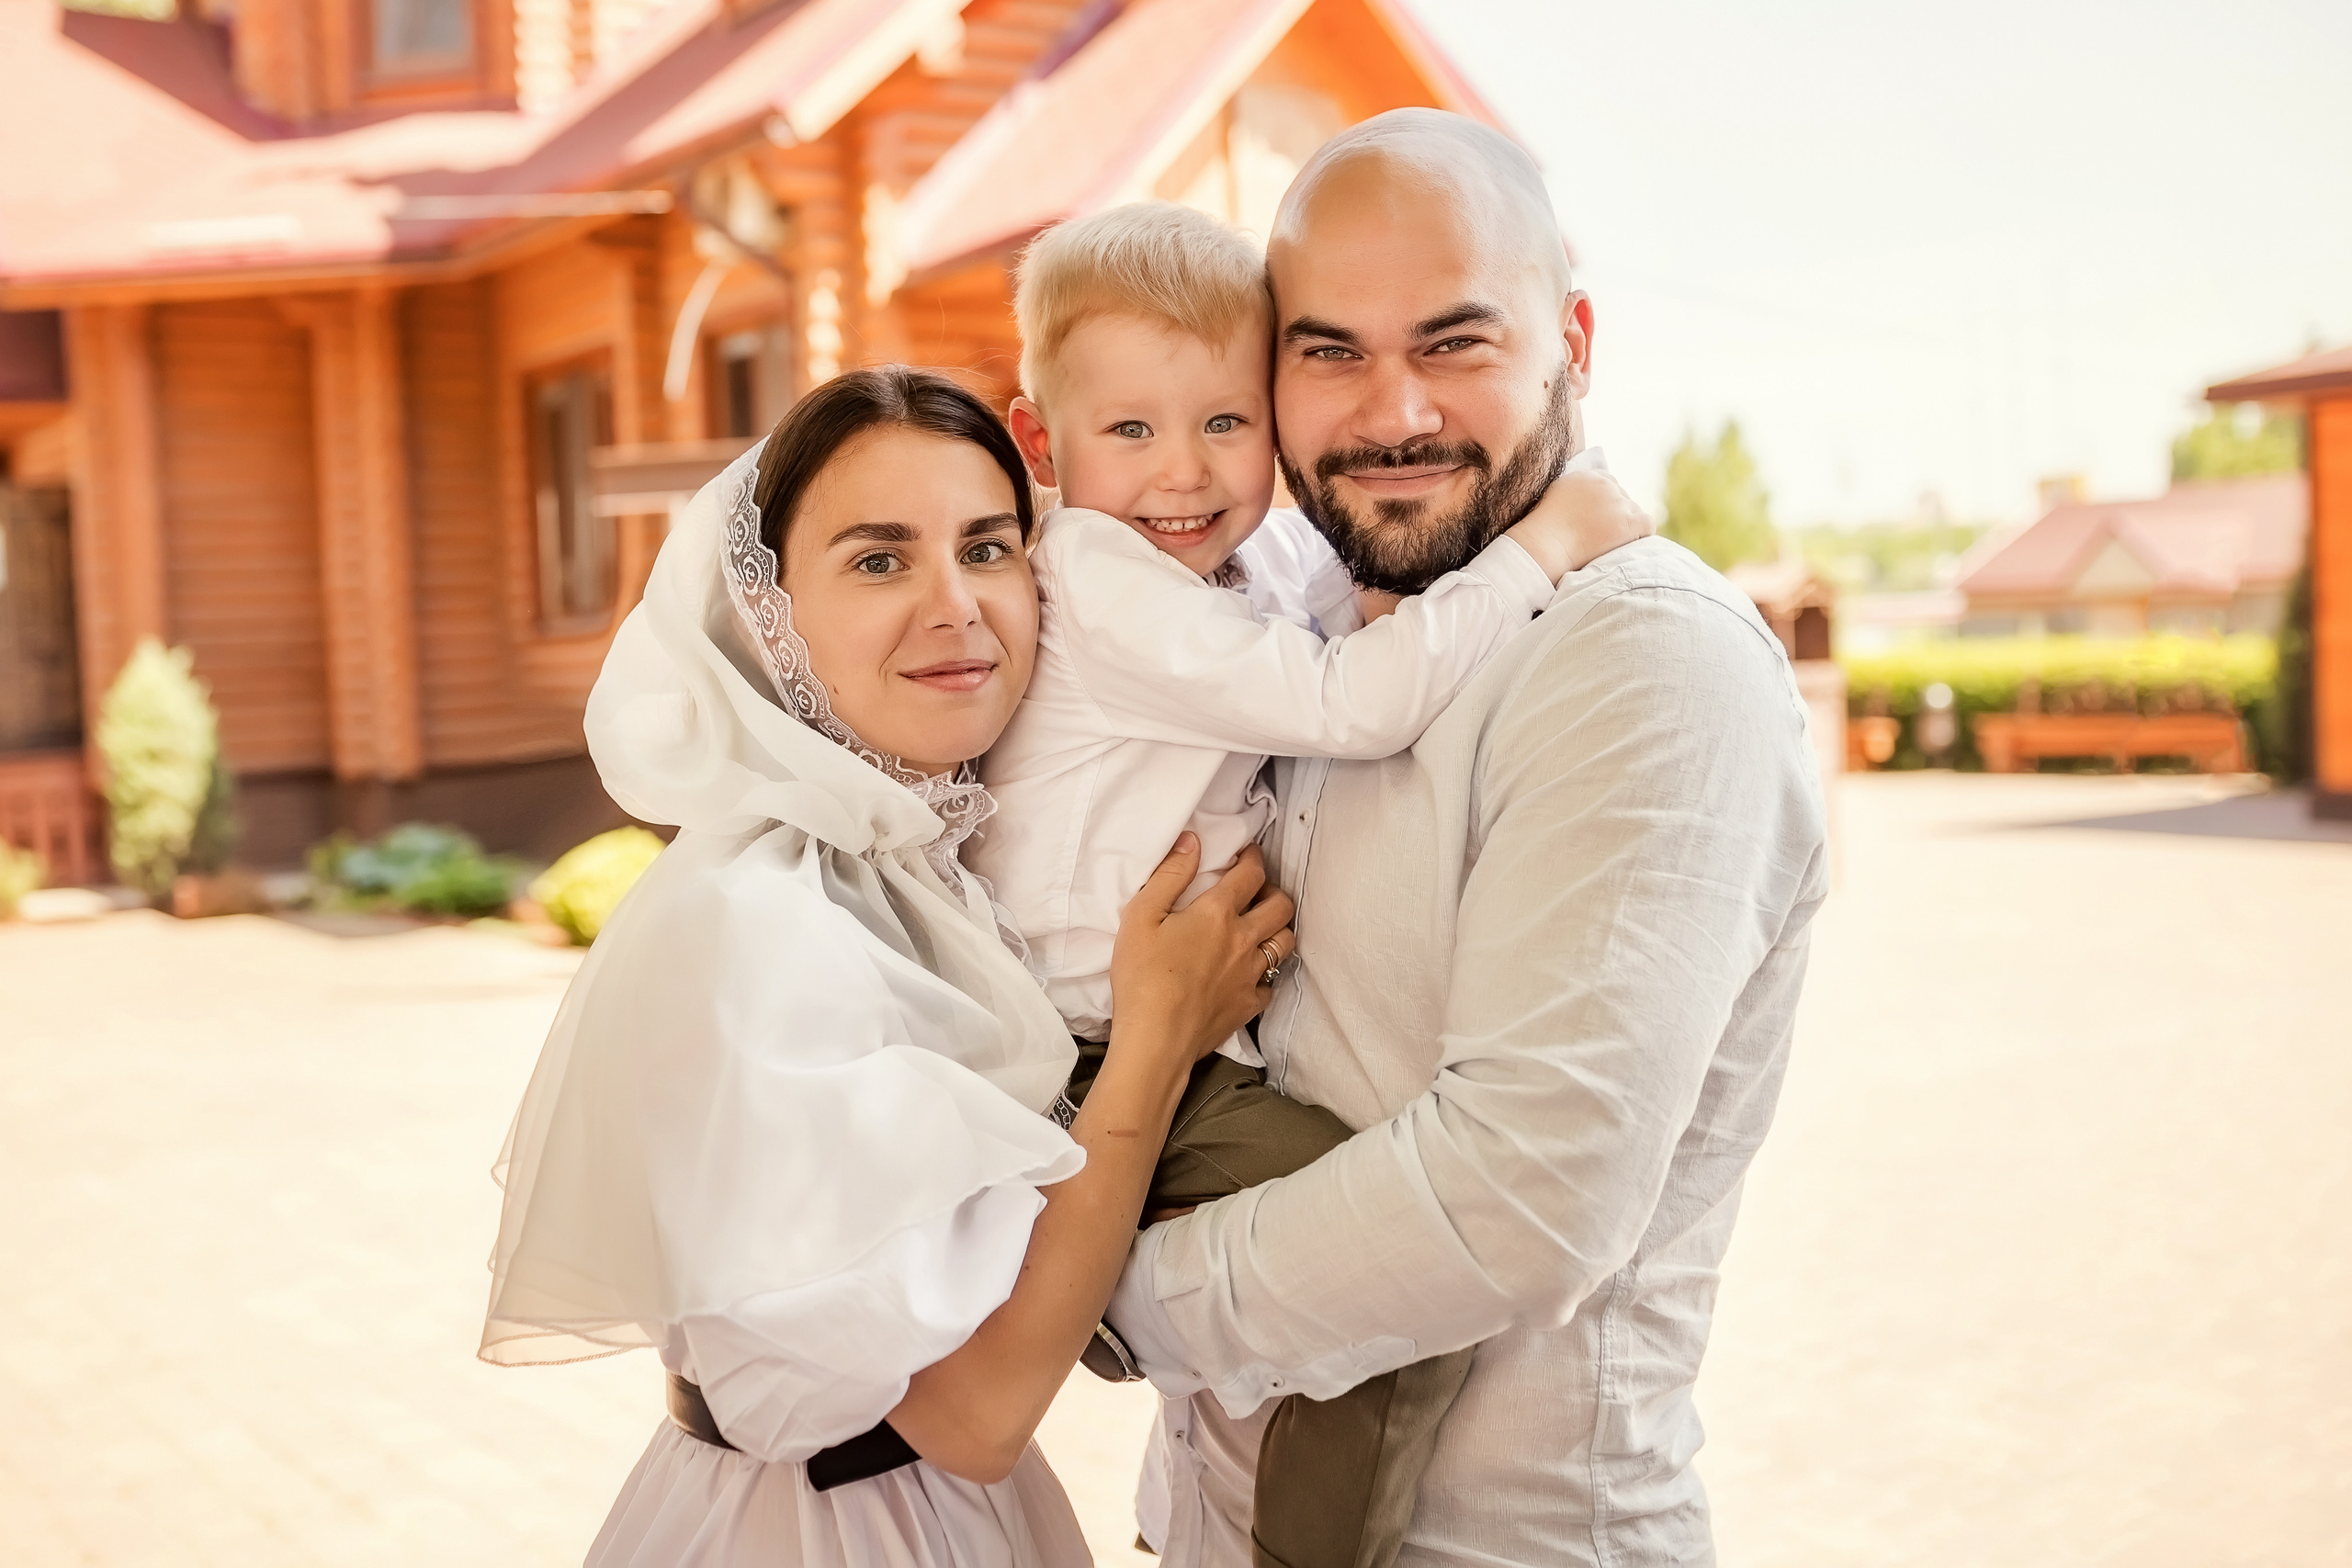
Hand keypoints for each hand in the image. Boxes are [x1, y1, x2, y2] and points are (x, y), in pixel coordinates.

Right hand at [1109, 835, 1294, 1074]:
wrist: (1155, 1038)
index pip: (1250, 874)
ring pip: (1285, 943)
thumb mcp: (1141, 916)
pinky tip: (1249, 974)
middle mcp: (1243, 940)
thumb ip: (1169, 875)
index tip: (1248, 854)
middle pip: (1281, 906)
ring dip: (1278, 929)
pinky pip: (1271, 985)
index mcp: (1217, 913)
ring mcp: (1250, 975)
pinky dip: (1265, 975)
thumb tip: (1193, 841)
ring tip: (1261, 928)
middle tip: (1257, 891)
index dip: (1253, 858)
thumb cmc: (1142, 976)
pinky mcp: (1248, 1006)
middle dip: (1274, 891)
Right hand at [1504, 465, 1653, 582]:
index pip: (1608, 484)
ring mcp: (1618, 503)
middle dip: (1614, 516)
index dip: (1605, 504)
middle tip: (1601, 535)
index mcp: (1587, 476)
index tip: (1597, 520)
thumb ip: (1572, 494)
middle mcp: (1606, 485)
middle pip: (1622, 498)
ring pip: (1633, 512)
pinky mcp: (1628, 522)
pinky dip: (1640, 535)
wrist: (1545, 544)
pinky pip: (1647, 525)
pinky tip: (1625, 545)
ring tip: (1608, 543)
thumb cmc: (1542, 530)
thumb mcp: (1553, 498)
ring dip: (1625, 526)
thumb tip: (1583, 504)